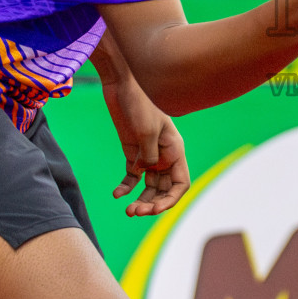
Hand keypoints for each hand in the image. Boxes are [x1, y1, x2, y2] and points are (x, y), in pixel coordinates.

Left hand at [104, 74, 190, 215]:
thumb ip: (149, 155)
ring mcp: (148, 154)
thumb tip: (145, 173)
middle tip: (135, 212)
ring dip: (141, 199)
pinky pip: (132, 176)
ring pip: (149, 186)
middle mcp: (164, 155)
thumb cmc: (139, 104)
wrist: (121, 86)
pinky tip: (117, 194)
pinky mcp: (132, 152)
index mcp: (175, 150)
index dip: (171, 200)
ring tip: (127, 210)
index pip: (180, 183)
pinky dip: (126, 187)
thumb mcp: (146, 131)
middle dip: (152, 203)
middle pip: (164, 189)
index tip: (155, 209)